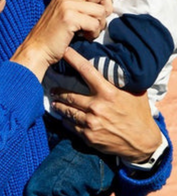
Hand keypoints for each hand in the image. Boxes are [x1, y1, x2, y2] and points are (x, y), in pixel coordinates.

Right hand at [11, 0, 111, 80]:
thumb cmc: (54, 34)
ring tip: (89, 32)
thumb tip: (105, 1)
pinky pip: (95, 23)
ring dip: (99, 25)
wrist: (37, 48)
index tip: (96, 10)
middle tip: (97, 21)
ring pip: (100, 10)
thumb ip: (79, 2)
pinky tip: (85, 37)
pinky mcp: (69, 18)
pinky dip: (94, 33)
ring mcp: (67, 5)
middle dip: (105, 8)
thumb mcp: (65, 11)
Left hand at [51, 47, 161, 161]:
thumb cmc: (139, 114)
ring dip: (59, 106)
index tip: (64, 51)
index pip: (86, 70)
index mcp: (108, 93)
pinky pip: (71, 126)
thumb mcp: (134, 93)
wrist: (142, 143)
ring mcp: (91, 123)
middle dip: (58, 91)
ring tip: (55, 102)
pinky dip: (67, 121)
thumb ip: (120, 81)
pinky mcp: (88, 136)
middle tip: (52, 88)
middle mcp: (97, 107)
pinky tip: (64, 118)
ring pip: (67, 111)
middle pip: (69, 95)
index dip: (73, 59)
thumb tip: (113, 66)